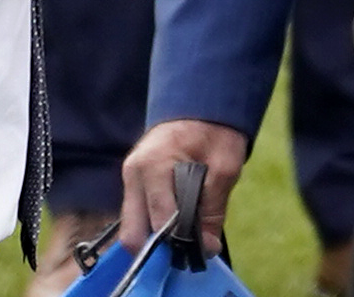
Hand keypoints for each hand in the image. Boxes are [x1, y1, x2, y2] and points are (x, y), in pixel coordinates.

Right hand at [117, 121, 249, 259]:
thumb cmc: (216, 131)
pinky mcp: (132, 184)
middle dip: (159, 248)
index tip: (202, 249)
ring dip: (156, 238)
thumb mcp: (226, 166)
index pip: (158, 220)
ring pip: (132, 227)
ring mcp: (128, 179)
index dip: (179, 242)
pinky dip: (154, 225)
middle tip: (189, 249)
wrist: (201, 103)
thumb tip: (206, 249)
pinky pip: (137, 216)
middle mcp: (133, 174)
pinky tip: (176, 223)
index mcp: (154, 165)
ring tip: (186, 235)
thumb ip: (213, 209)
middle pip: (133, 232)